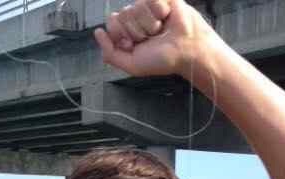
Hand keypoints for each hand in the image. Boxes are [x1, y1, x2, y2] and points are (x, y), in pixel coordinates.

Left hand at [94, 0, 208, 77]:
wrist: (187, 51)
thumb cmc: (163, 60)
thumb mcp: (132, 65)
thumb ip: (111, 54)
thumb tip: (97, 32)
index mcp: (127, 32)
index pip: (111, 22)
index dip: (120, 34)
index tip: (133, 45)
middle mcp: (136, 18)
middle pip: (123, 15)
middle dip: (137, 31)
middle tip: (151, 39)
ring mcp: (148, 7)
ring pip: (137, 6)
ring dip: (150, 23)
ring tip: (161, 31)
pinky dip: (159, 10)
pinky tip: (167, 18)